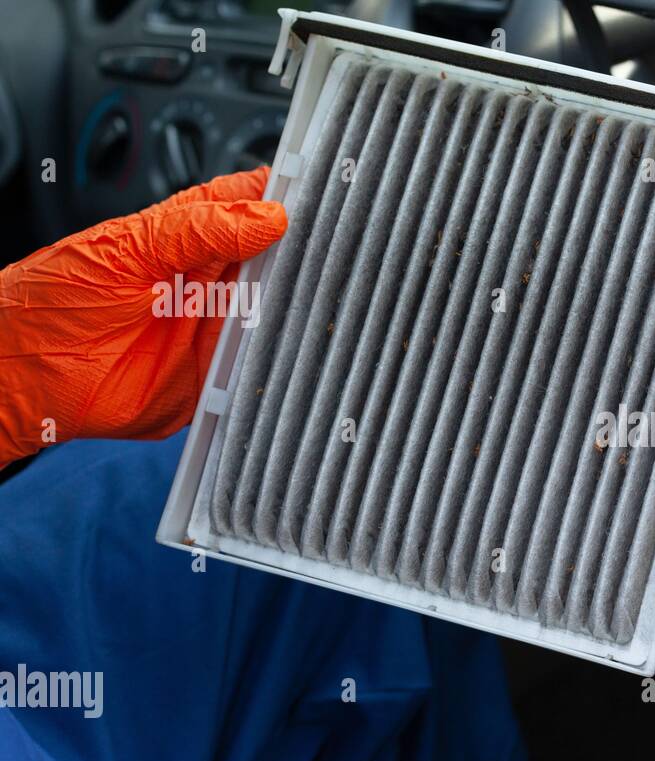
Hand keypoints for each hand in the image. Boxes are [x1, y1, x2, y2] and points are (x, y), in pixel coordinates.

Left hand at [0, 167, 285, 466]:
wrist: (21, 379)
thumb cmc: (51, 303)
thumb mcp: (125, 248)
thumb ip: (197, 231)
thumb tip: (269, 217)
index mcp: (184, 236)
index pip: (245, 203)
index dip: (279, 194)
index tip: (314, 190)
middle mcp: (205, 280)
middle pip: (272, 256)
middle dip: (300, 248)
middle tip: (326, 241)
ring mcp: (213, 327)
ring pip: (275, 307)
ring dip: (293, 298)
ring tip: (312, 283)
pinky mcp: (216, 375)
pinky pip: (260, 362)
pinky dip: (279, 350)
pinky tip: (288, 333)